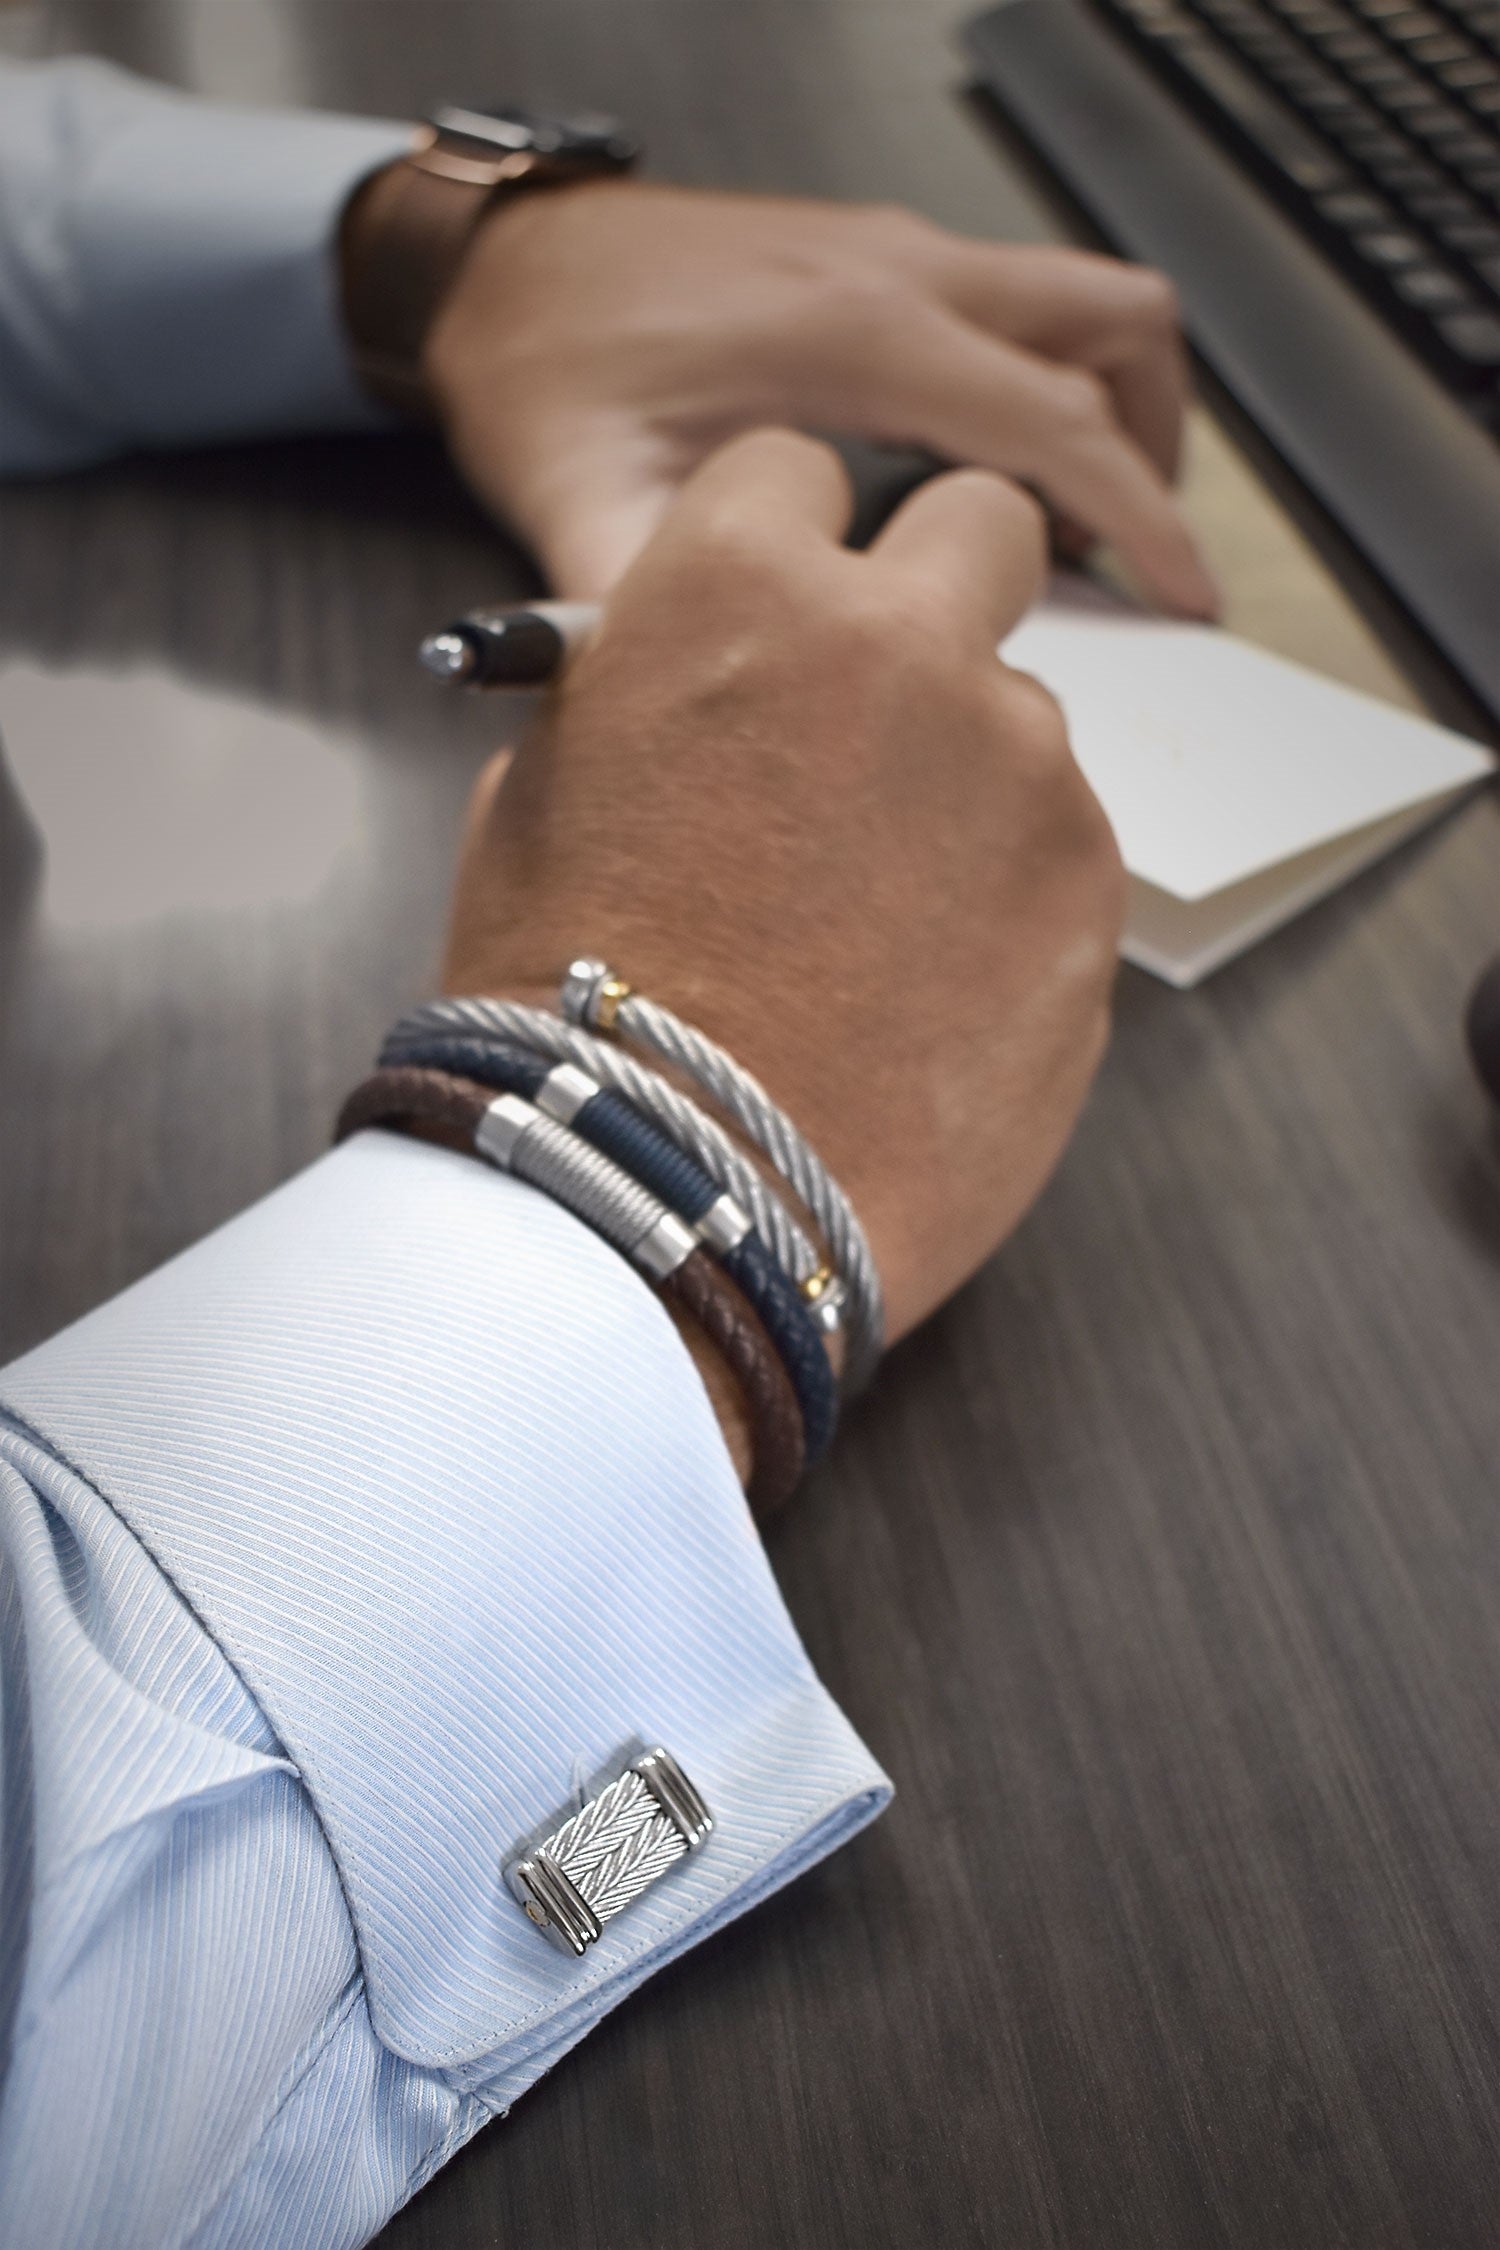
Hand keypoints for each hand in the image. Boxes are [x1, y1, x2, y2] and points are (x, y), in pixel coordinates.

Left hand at [423, 180, 1217, 617]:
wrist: (493, 266)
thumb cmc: (541, 366)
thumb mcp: (580, 499)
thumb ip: (652, 600)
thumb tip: (705, 703)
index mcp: (856, 335)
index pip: (1060, 419)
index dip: (1141, 515)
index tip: (1186, 593)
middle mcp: (897, 272)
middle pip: (1116, 326)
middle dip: (1158, 446)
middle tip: (1140, 558)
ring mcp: (893, 250)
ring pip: (1081, 297)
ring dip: (1114, 397)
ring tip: (1082, 517)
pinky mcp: (874, 254)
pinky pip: (1017, 300)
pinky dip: (1050, 372)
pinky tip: (991, 465)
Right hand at [443, 429, 1125, 1372]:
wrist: (676, 1192)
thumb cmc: (574, 1006)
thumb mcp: (536, 800)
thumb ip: (634, 693)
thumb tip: (683, 677)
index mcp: (736, 589)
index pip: (799, 471)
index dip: (781, 545)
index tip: (779, 615)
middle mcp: (904, 642)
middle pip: (982, 527)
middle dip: (938, 589)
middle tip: (888, 701)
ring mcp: (1019, 765)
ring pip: (1023, 711)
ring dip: (968, 772)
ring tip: (883, 916)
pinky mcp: (1091, 887)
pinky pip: (1063, 843)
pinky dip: (1011, 889)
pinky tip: (931, 985)